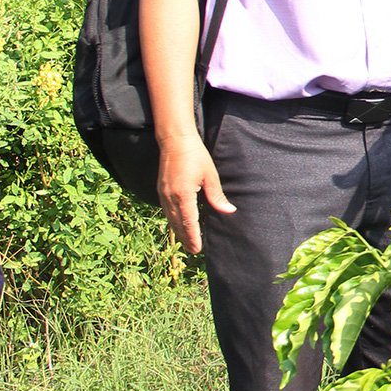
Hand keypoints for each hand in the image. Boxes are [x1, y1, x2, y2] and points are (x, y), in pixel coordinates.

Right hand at [159, 131, 234, 255]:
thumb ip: (217, 196)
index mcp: (183, 194)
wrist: (175, 140)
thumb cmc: (195, 155)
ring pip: (170, 219)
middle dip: (186, 238)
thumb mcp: (210, 175)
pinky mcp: (161, 190)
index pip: (189, 222)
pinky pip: (166, 211)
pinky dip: (173, 220)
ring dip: (178, 231)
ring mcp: (163, 194)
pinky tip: (178, 224)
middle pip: (178, 224)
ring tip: (187, 242)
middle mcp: (170, 197)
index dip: (193, 237)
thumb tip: (229, 211)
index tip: (198, 249)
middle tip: (194, 251)